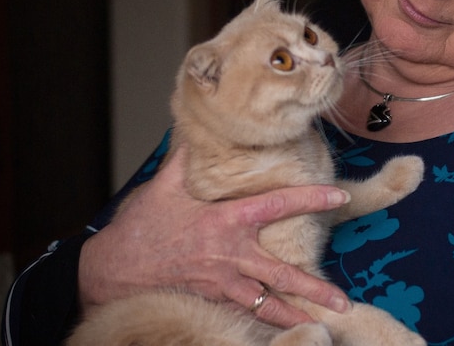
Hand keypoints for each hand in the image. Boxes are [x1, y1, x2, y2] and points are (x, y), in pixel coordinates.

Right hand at [78, 143, 351, 327]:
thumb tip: (197, 128)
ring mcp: (222, 284)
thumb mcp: (164, 185)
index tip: (338, 197)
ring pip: (267, 304)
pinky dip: (263, 323)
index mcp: (226, 221)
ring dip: (295, 316)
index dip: (311, 199)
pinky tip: (283, 331)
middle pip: (283, 275)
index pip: (279, 205)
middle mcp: (230, 255)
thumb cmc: (140, 228)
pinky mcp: (211, 301)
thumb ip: (187, 158)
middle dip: (315, 290)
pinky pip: (243, 315)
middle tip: (342, 301)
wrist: (111, 271)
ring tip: (323, 326)